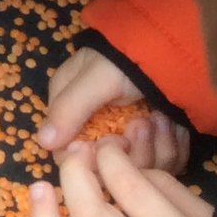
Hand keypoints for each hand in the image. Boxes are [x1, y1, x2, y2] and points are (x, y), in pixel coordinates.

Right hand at [38, 49, 188, 171]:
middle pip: (110, 167)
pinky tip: (174, 125)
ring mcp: (125, 138)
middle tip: (146, 122)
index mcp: (68, 111)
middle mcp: (95, 129)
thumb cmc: (126, 63)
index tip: (115, 144)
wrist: (172, 48)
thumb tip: (42, 143)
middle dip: (135, 150)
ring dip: (158, 145)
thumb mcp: (95, 81)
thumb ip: (69, 110)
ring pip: (141, 168)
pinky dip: (173, 147)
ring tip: (162, 117)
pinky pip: (163, 164)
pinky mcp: (153, 144)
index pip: (71, 155)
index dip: (93, 159)